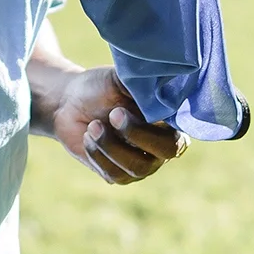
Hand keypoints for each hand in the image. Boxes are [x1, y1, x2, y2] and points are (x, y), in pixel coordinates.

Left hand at [44, 66, 187, 184]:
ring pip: (138, 166)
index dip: (164, 121)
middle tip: (113, 114)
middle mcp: (164, 143)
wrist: (69, 103)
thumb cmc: (101, 87)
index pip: (184, 125)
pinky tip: (88, 137)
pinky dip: (98, 155)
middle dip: (137, 133)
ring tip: (93, 125)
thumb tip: (163, 82)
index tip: (134, 107)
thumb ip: (145, 84)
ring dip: (111, 144)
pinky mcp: (121, 174)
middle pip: (166, 150)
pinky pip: (116, 175)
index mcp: (171, 118)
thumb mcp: (122, 79)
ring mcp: (145, 162)